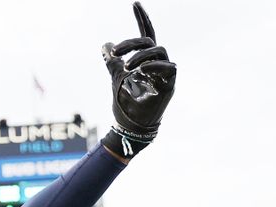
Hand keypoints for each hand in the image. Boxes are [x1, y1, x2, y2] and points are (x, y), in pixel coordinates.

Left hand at [101, 2, 175, 157]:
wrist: (130, 124)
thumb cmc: (126, 101)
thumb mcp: (116, 76)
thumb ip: (113, 61)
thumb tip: (105, 44)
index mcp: (146, 58)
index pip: (146, 34)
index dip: (142, 18)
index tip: (134, 3)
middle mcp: (158, 62)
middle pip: (149, 41)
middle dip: (131, 43)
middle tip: (114, 53)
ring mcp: (166, 72)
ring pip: (159, 51)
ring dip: (140, 55)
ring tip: (126, 67)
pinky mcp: (170, 84)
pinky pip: (168, 68)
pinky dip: (152, 66)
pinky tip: (139, 70)